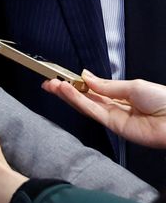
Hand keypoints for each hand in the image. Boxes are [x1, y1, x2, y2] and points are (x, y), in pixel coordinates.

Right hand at [43, 71, 165, 148]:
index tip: (62, 76)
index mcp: (122, 95)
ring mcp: (114, 117)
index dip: (77, 83)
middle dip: (66, 90)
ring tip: (52, 85)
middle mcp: (115, 106)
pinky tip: (67, 91)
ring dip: (67, 95)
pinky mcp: (114, 126)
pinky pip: (92, 111)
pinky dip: (78, 101)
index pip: (94, 89)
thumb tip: (86, 77)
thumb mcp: (133, 85)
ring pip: (85, 105)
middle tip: (48, 82)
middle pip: (85, 98)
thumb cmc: (164, 100)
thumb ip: (107, 85)